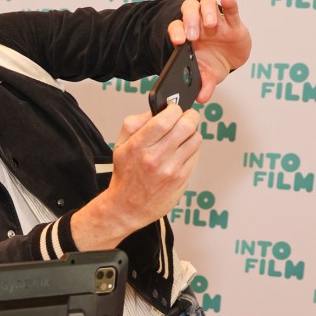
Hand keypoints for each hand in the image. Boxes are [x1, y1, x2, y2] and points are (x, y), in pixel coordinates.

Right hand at [72, 106, 201, 250]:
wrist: (128, 207)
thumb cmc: (126, 175)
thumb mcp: (120, 146)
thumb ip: (134, 123)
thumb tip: (154, 109)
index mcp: (138, 146)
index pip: (165, 119)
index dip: (174, 109)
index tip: (173, 109)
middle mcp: (155, 157)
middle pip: (187, 125)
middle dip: (190, 117)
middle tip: (186, 118)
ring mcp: (171, 169)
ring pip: (196, 138)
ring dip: (192, 134)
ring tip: (181, 137)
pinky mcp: (182, 178)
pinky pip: (196, 154)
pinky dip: (191, 150)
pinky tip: (179, 153)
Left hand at [168, 0, 251, 101]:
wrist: (230, 61)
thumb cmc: (213, 65)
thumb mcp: (208, 76)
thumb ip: (204, 85)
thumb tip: (202, 98)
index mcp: (187, 37)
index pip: (176, 28)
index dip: (175, 32)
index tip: (178, 41)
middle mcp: (198, 25)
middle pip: (188, 11)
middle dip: (189, 21)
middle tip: (193, 35)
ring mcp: (215, 20)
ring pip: (206, 4)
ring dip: (207, 12)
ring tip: (211, 25)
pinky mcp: (233, 20)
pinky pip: (230, 7)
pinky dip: (229, 3)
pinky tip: (227, 0)